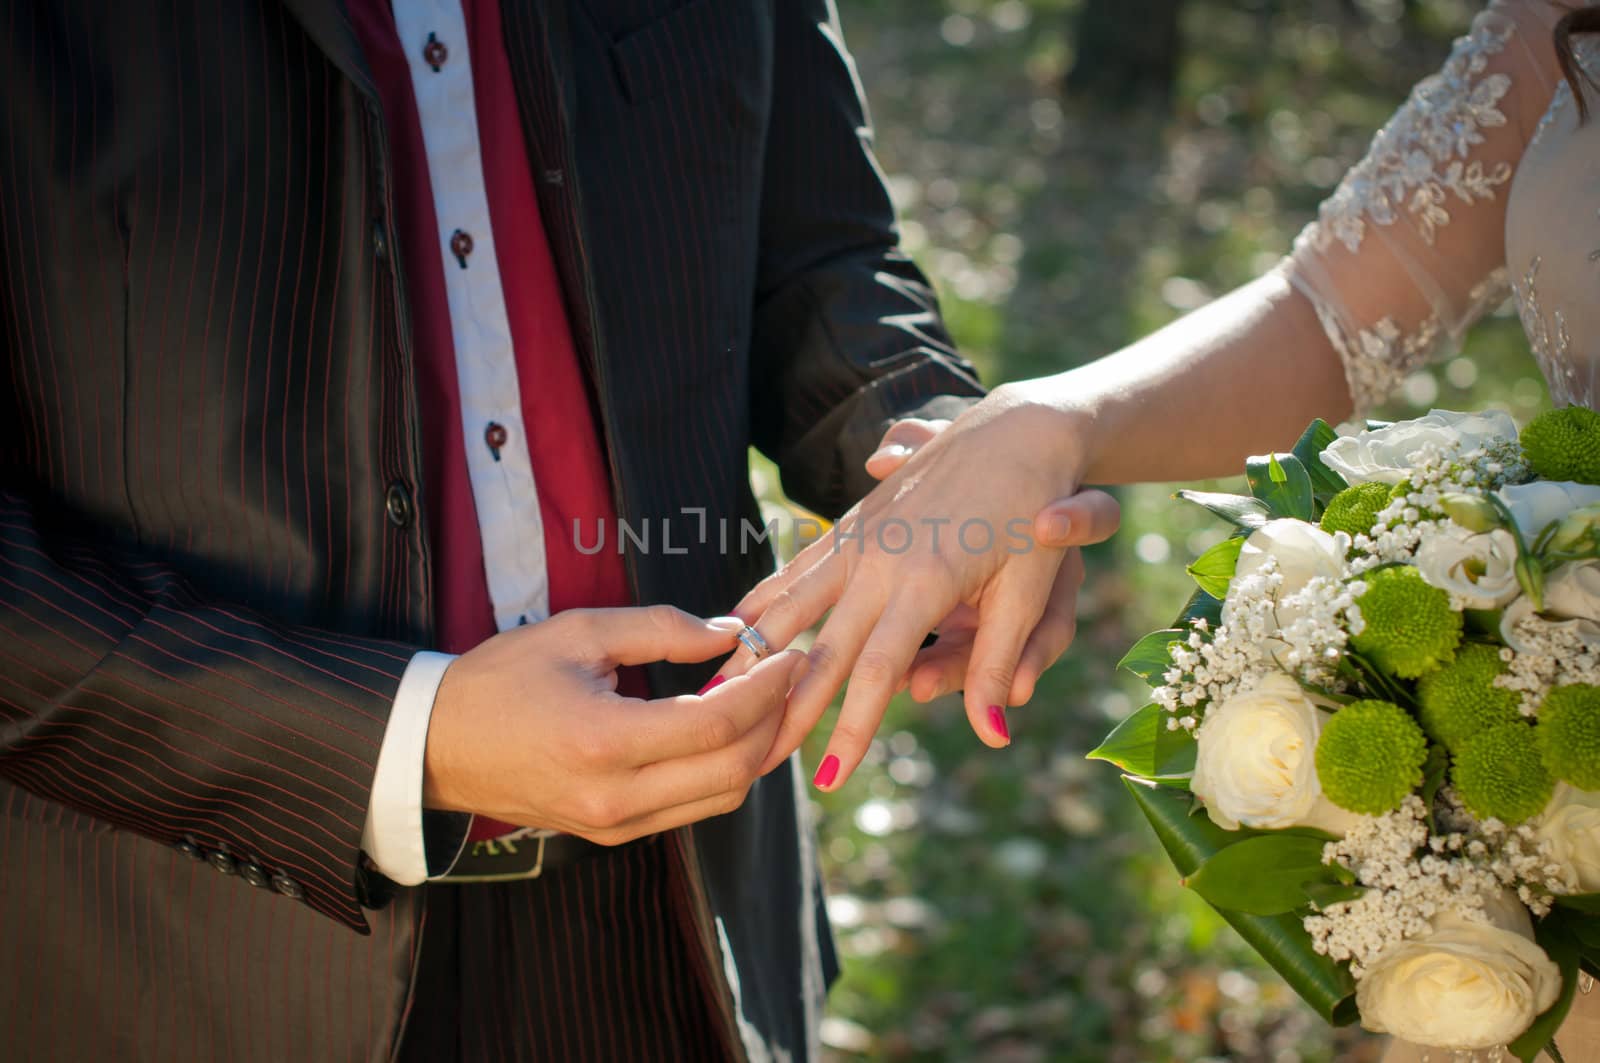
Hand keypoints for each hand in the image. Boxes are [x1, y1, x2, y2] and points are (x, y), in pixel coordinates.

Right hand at [422, 606, 806, 843]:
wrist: (435, 745)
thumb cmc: (500, 680)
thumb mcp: (577, 632)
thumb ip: (660, 629)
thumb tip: (729, 634)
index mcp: (603, 741)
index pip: (717, 725)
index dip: (767, 689)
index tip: (789, 654)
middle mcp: (615, 797)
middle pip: (734, 771)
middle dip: (776, 720)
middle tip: (789, 675)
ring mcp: (615, 825)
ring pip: (722, 798)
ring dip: (758, 750)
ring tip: (768, 700)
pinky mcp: (612, 835)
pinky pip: (692, 808)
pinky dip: (724, 771)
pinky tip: (730, 730)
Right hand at [723, 385, 1120, 789]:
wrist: (1017, 431)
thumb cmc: (1032, 516)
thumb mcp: (1030, 591)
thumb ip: (997, 663)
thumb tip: (992, 735)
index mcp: (924, 582)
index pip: (877, 672)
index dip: (852, 728)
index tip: (830, 778)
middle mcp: (880, 561)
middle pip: (822, 648)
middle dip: (787, 709)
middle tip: (758, 760)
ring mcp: (860, 538)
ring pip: (792, 605)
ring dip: (755, 656)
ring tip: (717, 698)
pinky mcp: (854, 522)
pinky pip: (797, 568)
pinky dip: (764, 602)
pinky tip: (736, 628)